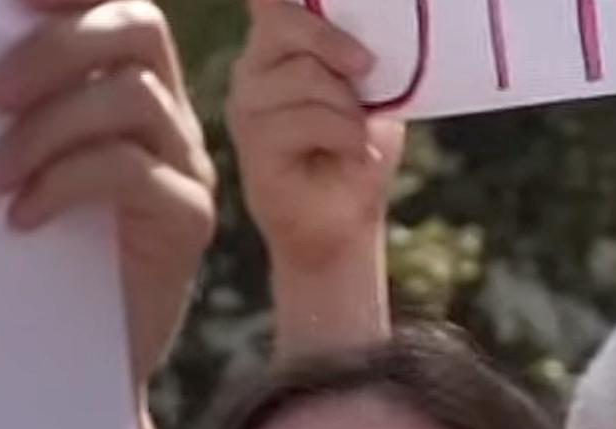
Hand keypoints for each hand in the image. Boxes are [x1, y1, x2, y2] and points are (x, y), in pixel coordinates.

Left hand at [0, 0, 218, 389]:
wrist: (71, 369)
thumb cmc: (29, 261)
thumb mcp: (9, 171)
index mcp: (124, 81)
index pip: (115, 0)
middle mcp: (166, 112)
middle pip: (135, 26)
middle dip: (53, 48)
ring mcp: (184, 163)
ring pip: (131, 97)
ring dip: (46, 130)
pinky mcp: (187, 220)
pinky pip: (131, 171)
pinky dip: (65, 183)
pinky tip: (21, 218)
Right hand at [227, 0, 403, 274]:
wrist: (344, 220)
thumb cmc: (356, 149)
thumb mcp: (367, 90)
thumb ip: (356, 52)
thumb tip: (369, 28)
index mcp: (277, 47)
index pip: (270, 2)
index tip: (330, 33)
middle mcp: (252, 71)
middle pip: (285, 24)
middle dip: (336, 44)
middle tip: (368, 69)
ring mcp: (246, 108)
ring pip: (304, 77)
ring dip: (348, 108)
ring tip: (358, 135)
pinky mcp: (252, 146)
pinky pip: (305, 119)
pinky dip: (344, 135)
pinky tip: (353, 155)